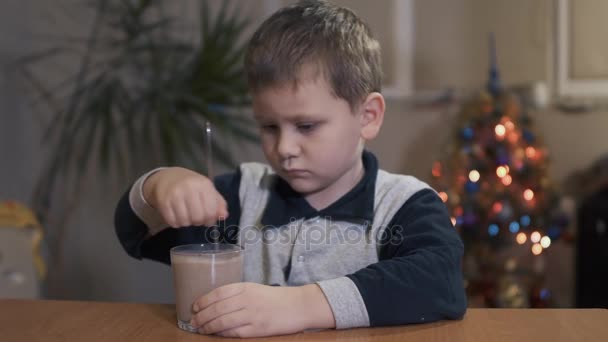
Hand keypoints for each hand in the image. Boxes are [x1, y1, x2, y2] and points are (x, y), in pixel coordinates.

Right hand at [143, 167, 227, 227]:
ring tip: (186, 215)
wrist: (167, 177)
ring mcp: (175, 195)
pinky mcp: (163, 202)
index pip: (211, 211)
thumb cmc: (191, 185)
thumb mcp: (207, 189)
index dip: (211, 219)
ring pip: (185, 221)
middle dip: (199, 222)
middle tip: (196, 217)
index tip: (208, 219)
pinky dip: (176, 223)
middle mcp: (189, 188)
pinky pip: (173, 222)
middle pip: (198, 218)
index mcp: (203, 184)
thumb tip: (224, 216)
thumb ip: (218, 203)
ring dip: (187, 222)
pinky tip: (177, 215)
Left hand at [190, 283, 334, 337]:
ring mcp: (253, 315)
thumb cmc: (276, 298)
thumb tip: (214, 304)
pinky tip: (216, 335)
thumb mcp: (255, 289)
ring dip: (209, 327)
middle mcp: (247, 300)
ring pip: (223, 321)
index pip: (218, 293)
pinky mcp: (258, 329)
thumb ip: (237, 294)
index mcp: (246, 287)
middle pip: (218, 308)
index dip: (204, 300)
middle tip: (193, 321)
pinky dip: (223, 334)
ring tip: (200, 329)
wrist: (298, 305)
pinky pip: (235, 333)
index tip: (194, 306)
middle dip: (202, 316)